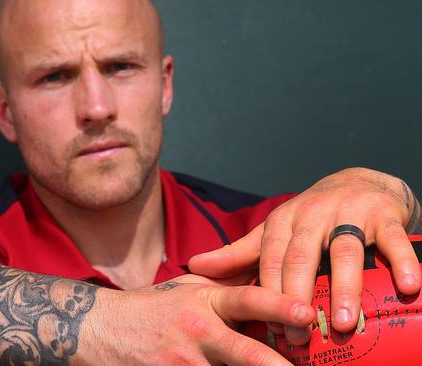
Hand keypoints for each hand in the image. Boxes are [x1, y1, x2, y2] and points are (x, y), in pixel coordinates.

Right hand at [75, 275, 314, 365]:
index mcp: (204, 301)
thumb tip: (265, 280)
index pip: (246, 299)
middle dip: (276, 365)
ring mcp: (184, 362)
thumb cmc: (150, 307)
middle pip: (246, 352)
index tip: (308, 312)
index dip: (279, 305)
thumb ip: (224, 287)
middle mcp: (198, 331)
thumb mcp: (187, 287)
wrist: (100, 329)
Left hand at [188, 167, 421, 344]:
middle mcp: (312, 214)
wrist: (358, 182)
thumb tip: (195, 265)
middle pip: (302, 257)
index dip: (268, 292)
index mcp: (283, 221)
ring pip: (345, 251)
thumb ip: (238, 252)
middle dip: (298, 295)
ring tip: (343, 321)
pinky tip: (407, 286)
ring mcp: (348, 213)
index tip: (270, 326)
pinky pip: (393, 240)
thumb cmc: (310, 217)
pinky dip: (402, 261)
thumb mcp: (273, 232)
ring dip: (344, 287)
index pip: (270, 259)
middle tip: (300, 332)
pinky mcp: (383, 215)